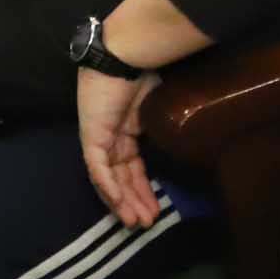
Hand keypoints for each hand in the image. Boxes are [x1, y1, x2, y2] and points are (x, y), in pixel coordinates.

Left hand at [78, 66, 162, 227]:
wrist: (125, 55)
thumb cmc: (144, 72)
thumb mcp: (157, 105)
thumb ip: (162, 124)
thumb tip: (187, 136)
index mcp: (124, 131)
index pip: (131, 168)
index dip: (143, 189)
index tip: (156, 207)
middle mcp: (109, 139)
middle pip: (121, 178)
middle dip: (133, 202)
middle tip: (146, 223)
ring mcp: (98, 139)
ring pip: (108, 180)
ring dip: (122, 202)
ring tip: (135, 221)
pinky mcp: (92, 138)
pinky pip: (98, 170)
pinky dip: (109, 188)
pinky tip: (120, 204)